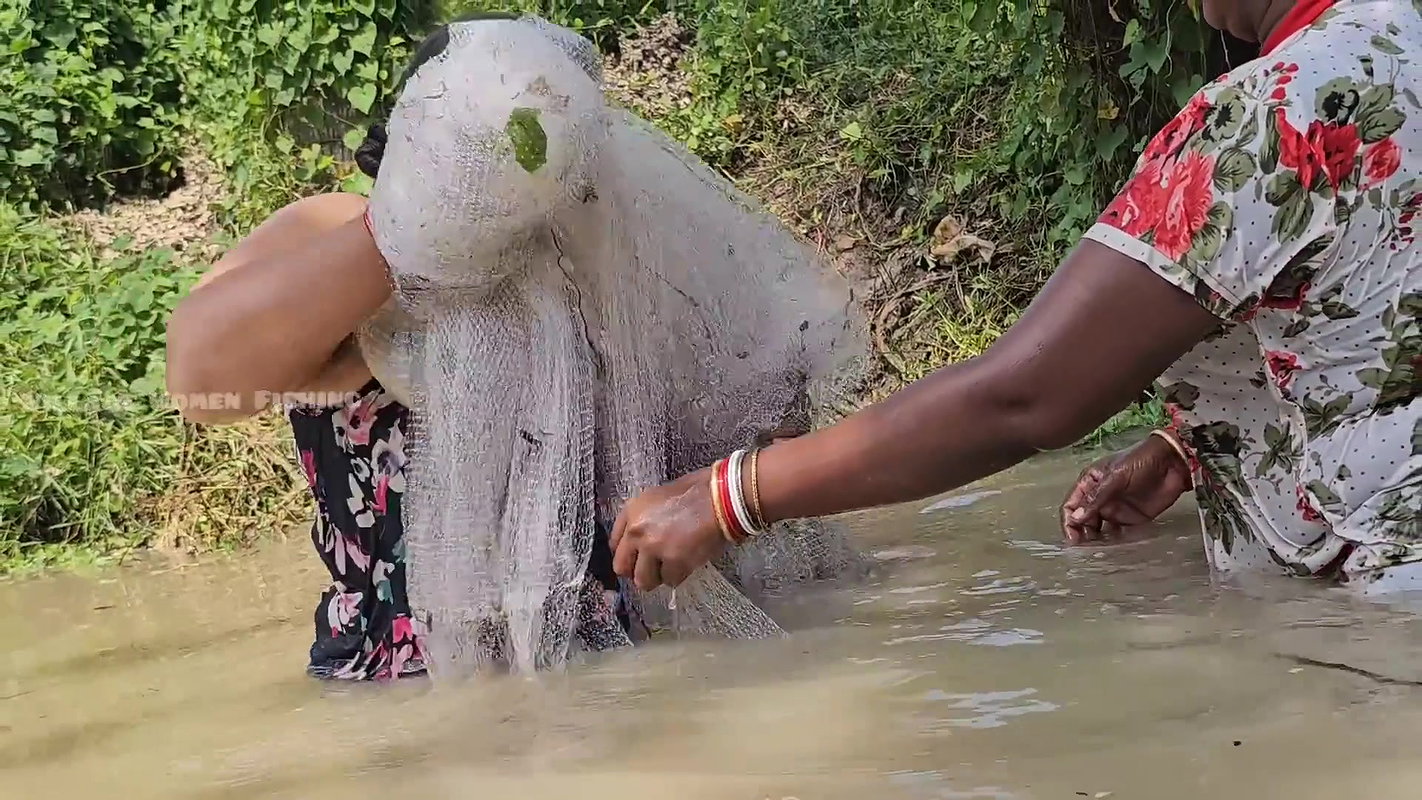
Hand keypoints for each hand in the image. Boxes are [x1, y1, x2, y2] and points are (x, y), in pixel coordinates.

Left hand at [610, 469, 726, 590]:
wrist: (721, 497)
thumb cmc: (696, 491)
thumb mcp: (657, 497)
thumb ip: (643, 519)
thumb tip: (640, 541)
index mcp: (632, 512)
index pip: (614, 545)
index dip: (628, 555)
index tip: (637, 558)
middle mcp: (637, 532)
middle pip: (622, 568)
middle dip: (637, 570)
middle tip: (652, 568)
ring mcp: (654, 549)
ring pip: (644, 581)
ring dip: (657, 576)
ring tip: (671, 566)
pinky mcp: (675, 562)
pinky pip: (670, 580)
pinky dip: (679, 576)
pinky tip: (687, 563)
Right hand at [1061, 433, 1190, 544]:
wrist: (1172, 464)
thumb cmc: (1141, 461)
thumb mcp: (1115, 476)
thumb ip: (1096, 498)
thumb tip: (1076, 518)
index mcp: (1090, 483)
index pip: (1071, 504)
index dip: (1069, 520)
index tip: (1073, 537)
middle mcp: (1099, 497)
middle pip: (1082, 518)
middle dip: (1081, 532)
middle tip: (1085, 547)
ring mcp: (1115, 508)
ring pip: (1098, 527)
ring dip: (1096, 539)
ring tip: (1098, 550)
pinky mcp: (1131, 518)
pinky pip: (1117, 533)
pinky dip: (1114, 541)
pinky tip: (1115, 548)